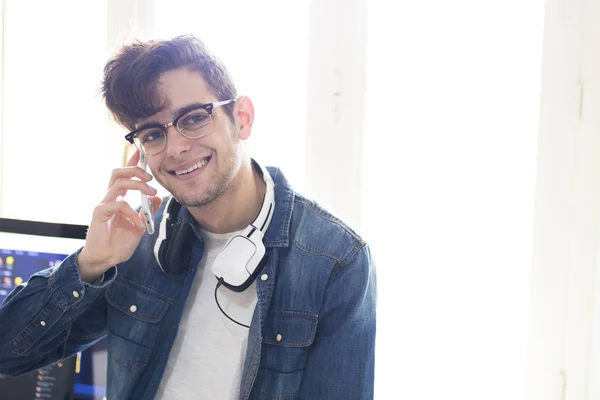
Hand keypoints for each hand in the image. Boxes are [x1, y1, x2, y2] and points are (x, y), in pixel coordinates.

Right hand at [77, 150, 162, 282]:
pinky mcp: (100, 213)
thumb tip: (159, 197)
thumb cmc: (119, 243)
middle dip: (135, 169)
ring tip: (151, 193)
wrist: (106, 259)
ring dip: (138, 185)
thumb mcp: (140, 225)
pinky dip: (131, 211)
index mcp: (119, 199)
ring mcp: (104, 204)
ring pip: (119, 183)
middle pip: (118, 172)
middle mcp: (110, 198)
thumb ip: (148, 211)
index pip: (124, 176)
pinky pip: (118, 204)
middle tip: (150, 178)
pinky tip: (137, 223)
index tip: (141, 152)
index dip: (131, 163)